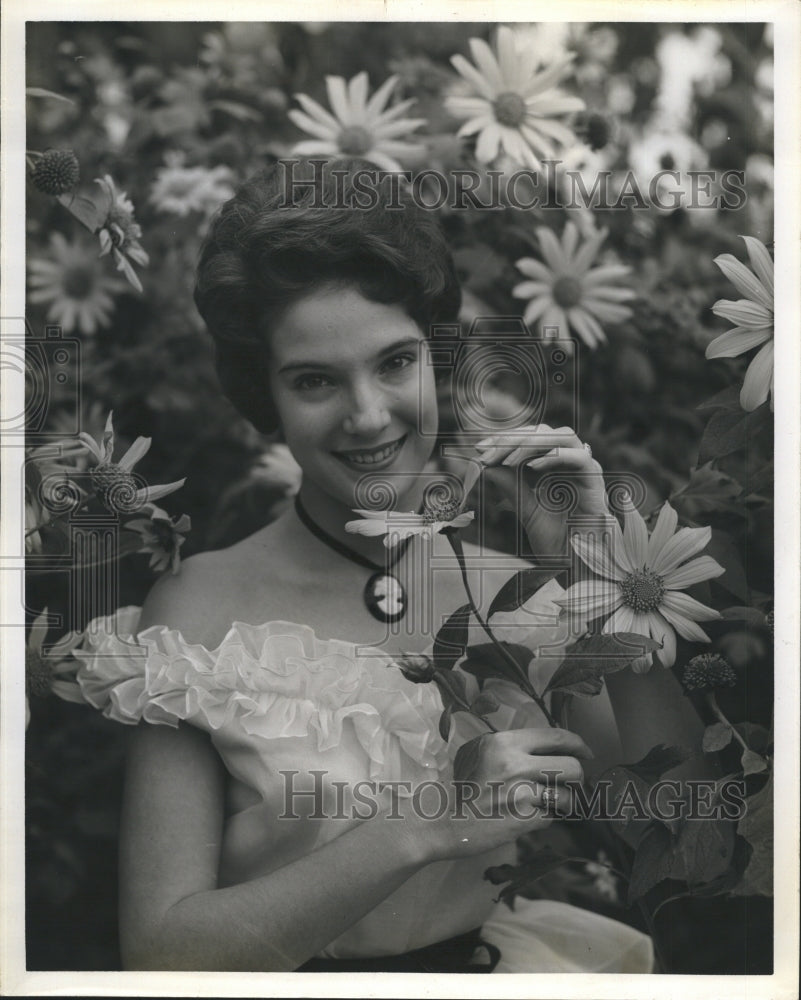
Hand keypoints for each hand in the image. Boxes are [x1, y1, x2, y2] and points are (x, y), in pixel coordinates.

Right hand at [424, 727, 593, 860]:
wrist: (442, 820)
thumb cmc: (460, 785)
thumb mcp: (477, 750)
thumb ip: (509, 744)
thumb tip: (544, 745)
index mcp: (504, 742)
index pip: (556, 736)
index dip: (578, 743)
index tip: (586, 752)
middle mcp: (515, 764)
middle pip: (572, 766)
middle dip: (576, 777)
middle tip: (568, 783)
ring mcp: (520, 793)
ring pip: (566, 796)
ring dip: (563, 802)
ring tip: (548, 803)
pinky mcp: (523, 820)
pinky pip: (551, 818)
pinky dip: (545, 819)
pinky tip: (528, 818)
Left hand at [475, 423, 611, 558]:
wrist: (578, 565)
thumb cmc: (556, 541)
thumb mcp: (524, 508)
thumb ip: (508, 485)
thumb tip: (483, 464)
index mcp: (554, 465)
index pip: (530, 437)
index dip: (504, 439)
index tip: (479, 448)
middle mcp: (571, 462)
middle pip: (543, 432)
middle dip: (512, 440)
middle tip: (487, 454)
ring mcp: (585, 468)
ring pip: (562, 436)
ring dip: (531, 444)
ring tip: (507, 461)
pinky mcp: (596, 480)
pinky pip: (578, 457)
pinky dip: (554, 457)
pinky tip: (531, 468)